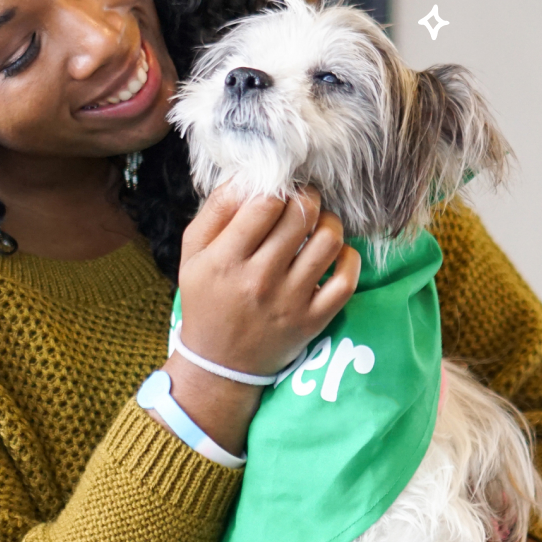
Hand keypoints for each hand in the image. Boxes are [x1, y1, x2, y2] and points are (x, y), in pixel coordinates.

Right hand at [178, 182, 359, 374]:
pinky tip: (335, 253)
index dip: (277, 188)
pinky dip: (348, 258)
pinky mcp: (314, 320)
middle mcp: (260, 279)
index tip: (278, 192)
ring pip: (329, 240)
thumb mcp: (193, 254)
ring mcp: (291, 301)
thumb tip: (248, 178)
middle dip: (305, 198)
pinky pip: (347, 279)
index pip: (266, 204)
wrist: (219, 364)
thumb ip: (216, 211)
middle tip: (301, 202)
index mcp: (226, 260)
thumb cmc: (206, 300)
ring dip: (328, 223)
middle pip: (301, 215)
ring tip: (317, 225)